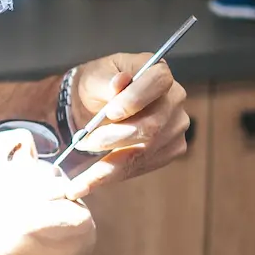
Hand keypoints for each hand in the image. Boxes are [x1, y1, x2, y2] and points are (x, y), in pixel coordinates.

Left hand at [63, 52, 189, 192]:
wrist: (96, 107)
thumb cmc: (98, 86)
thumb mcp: (94, 77)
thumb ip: (106, 81)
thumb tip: (119, 83)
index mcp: (158, 72)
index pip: (158, 81)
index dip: (136, 98)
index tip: (111, 112)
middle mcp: (174, 99)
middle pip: (152, 125)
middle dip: (115, 137)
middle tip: (84, 142)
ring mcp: (175, 127)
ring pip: (145, 151)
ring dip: (108, 163)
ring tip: (78, 169)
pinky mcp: (169, 151)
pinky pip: (141, 167)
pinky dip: (111, 176)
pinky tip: (88, 182)